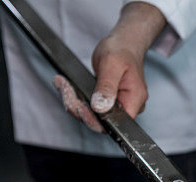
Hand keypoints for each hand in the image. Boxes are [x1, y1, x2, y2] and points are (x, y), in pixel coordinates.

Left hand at [52, 2, 165, 130]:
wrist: (124, 43)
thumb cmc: (121, 50)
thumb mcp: (112, 64)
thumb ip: (106, 87)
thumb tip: (100, 108)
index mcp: (134, 100)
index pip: (115, 123)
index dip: (95, 120)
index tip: (79, 106)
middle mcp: (128, 106)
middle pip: (101, 121)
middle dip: (79, 108)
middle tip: (64, 89)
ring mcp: (118, 105)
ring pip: (93, 114)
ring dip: (74, 101)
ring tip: (61, 84)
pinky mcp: (108, 101)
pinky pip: (91, 107)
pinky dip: (76, 97)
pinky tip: (65, 85)